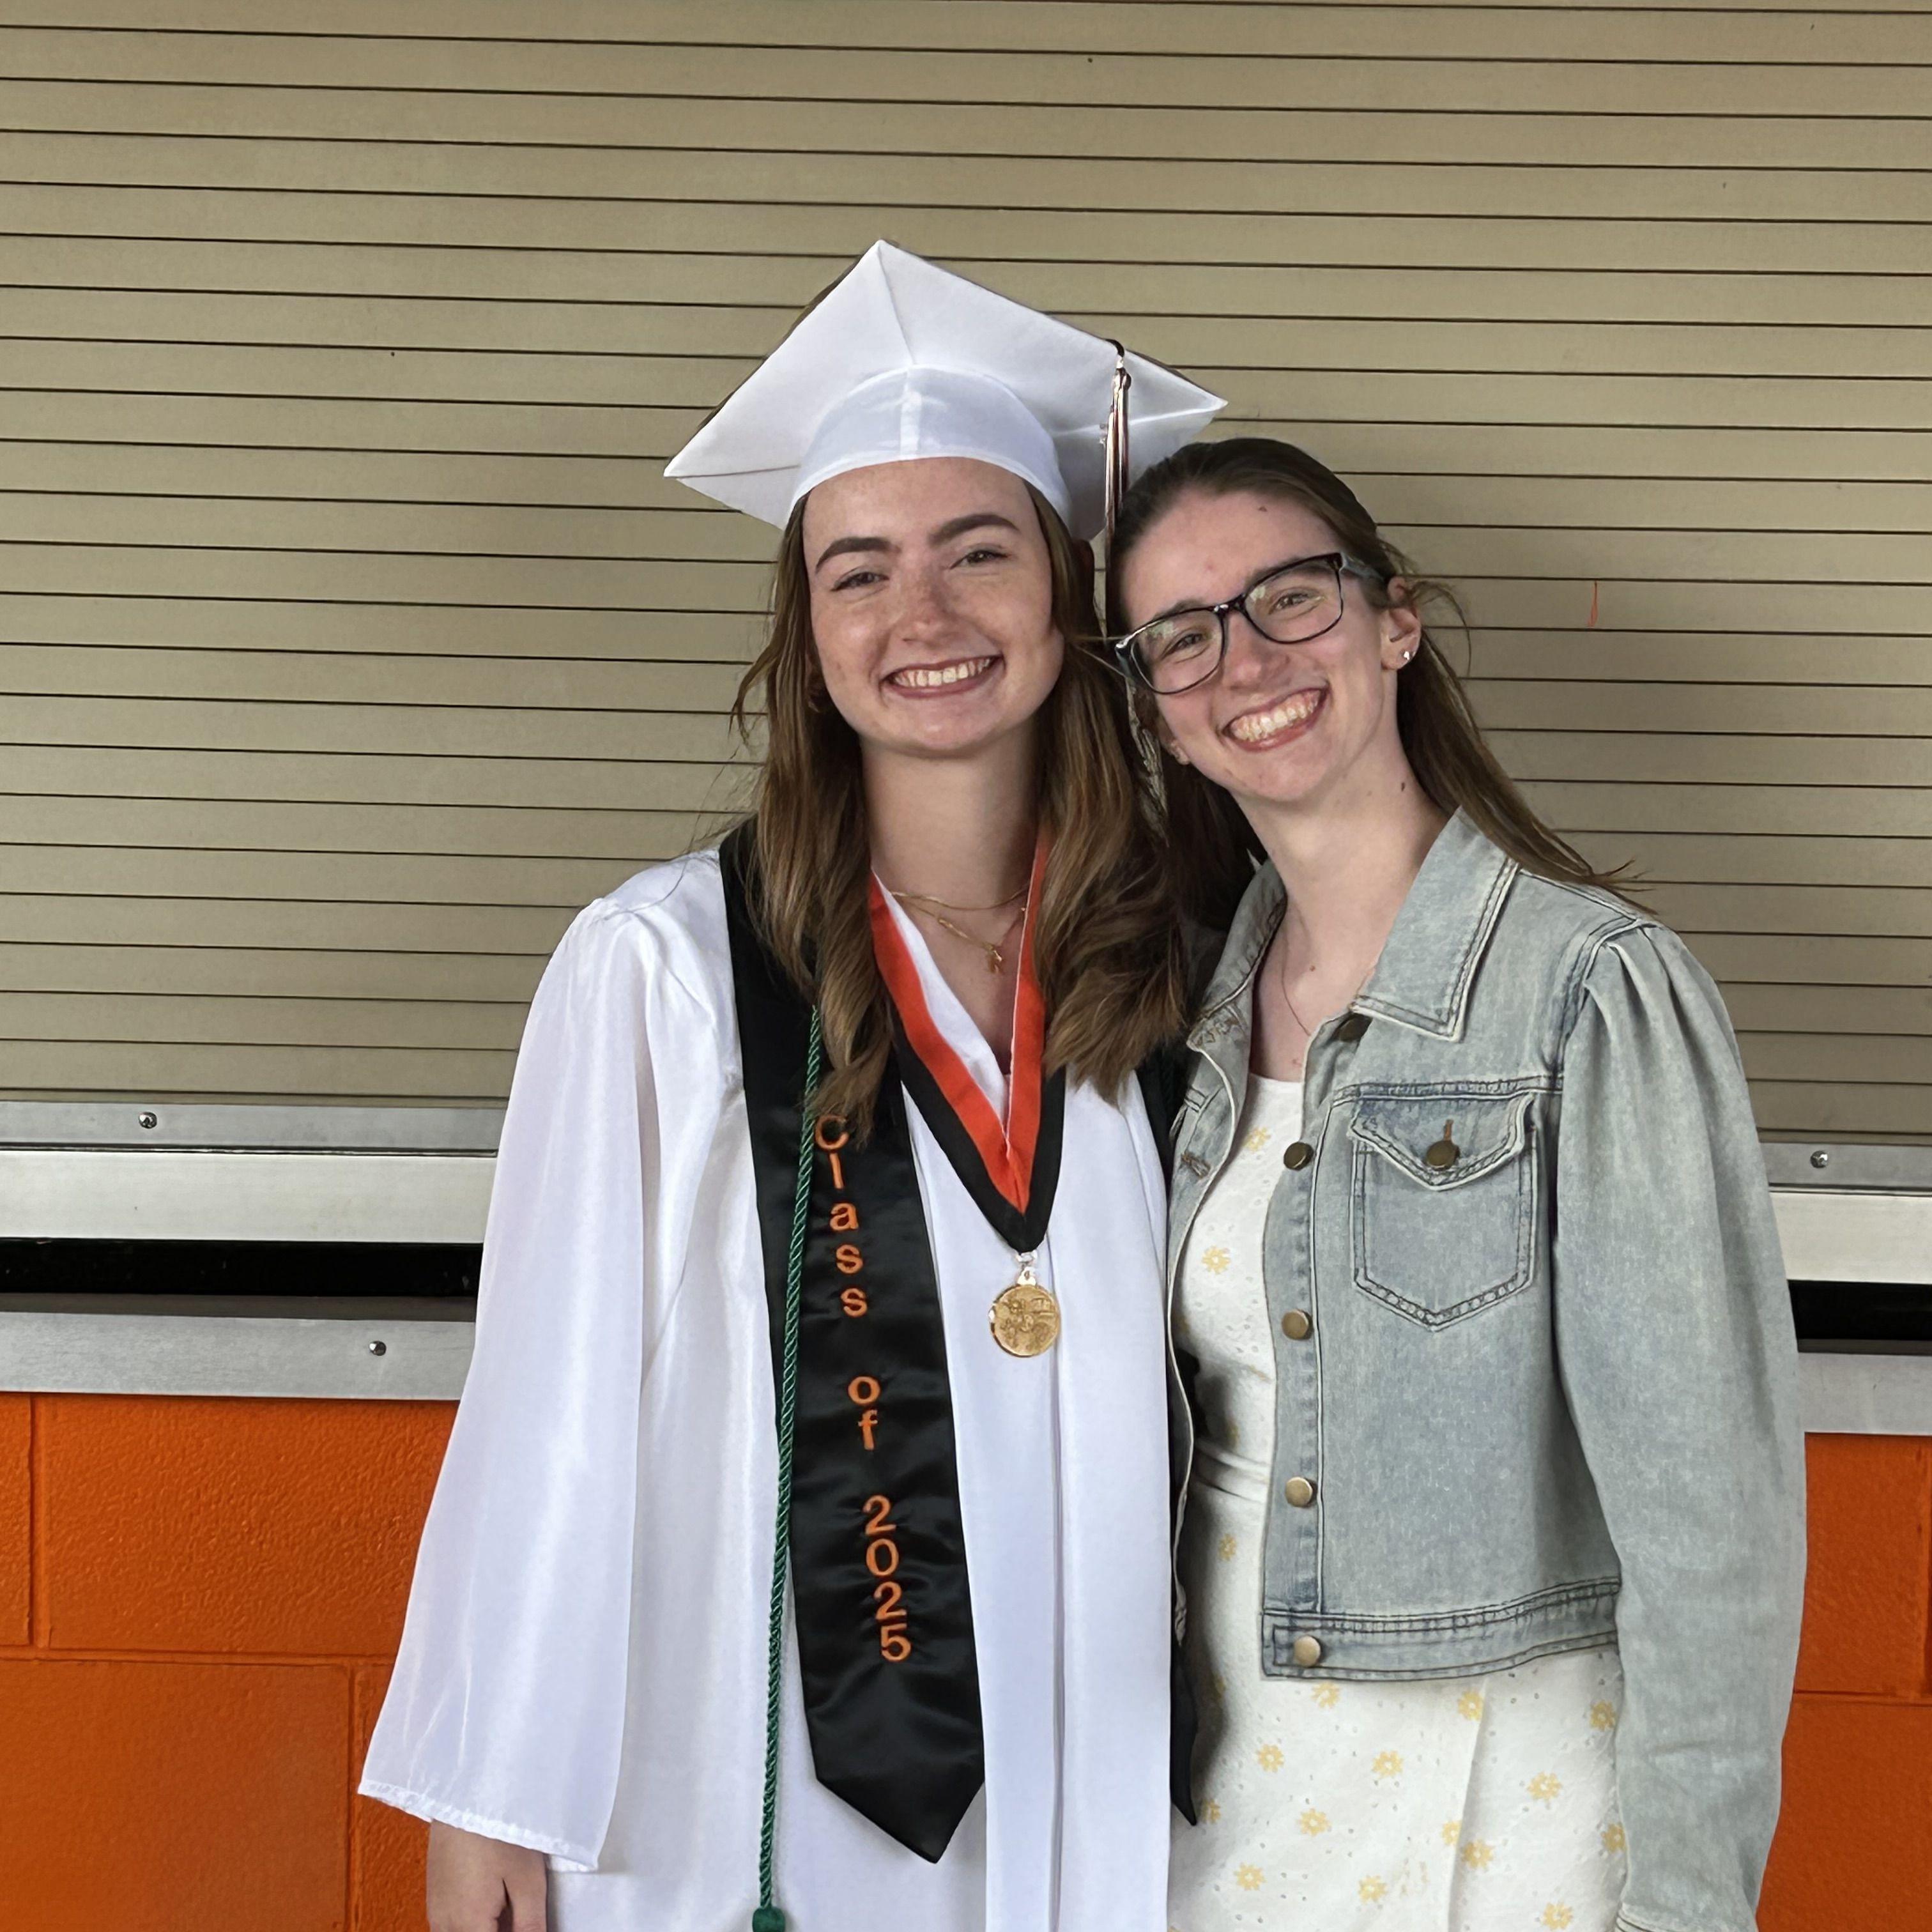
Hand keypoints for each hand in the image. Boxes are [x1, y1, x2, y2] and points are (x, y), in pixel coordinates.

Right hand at [427, 1821, 548, 1931]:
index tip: (528, 1924)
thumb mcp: (527, 1880)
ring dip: (486, 1927)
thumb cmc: (500, 1830)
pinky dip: (474, 1923)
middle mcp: (443, 1926)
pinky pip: (451, 1927)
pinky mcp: (434, 1897)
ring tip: (510, 1906)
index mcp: (467, 1926)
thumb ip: (530, 1925)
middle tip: (520, 1913)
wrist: (465, 1790)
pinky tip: (495, 1904)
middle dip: (500, 1931)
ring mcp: (435, 1912)